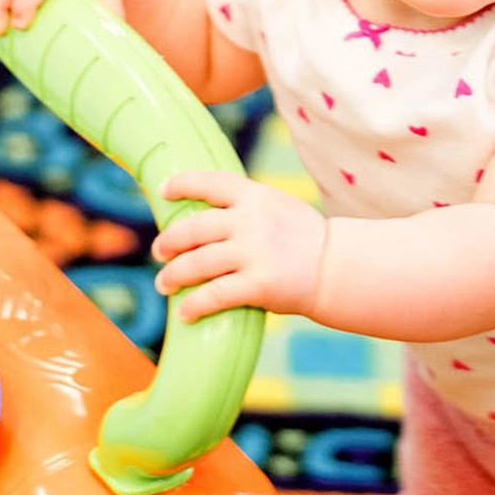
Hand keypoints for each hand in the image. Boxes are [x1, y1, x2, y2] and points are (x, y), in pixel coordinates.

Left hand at [151, 171, 326, 322]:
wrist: (335, 267)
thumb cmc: (303, 239)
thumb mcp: (277, 207)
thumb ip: (245, 208)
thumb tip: (202, 219)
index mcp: (256, 196)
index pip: (211, 182)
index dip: (183, 184)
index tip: (164, 191)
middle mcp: (251, 220)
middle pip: (195, 228)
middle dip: (169, 241)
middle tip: (159, 252)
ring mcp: (254, 252)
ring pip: (198, 263)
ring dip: (173, 275)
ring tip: (164, 284)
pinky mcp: (258, 284)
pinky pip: (215, 295)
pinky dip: (194, 304)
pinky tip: (185, 312)